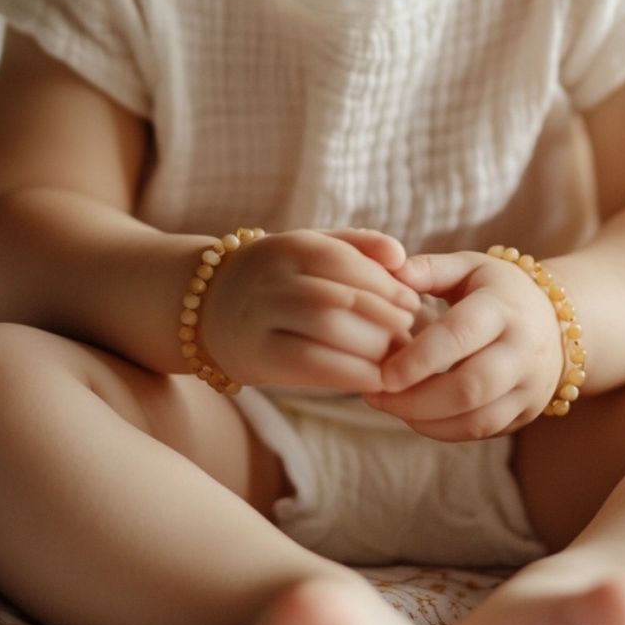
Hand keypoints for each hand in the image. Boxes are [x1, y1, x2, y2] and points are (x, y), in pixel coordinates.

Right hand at [200, 229, 420, 391]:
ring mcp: (258, 318)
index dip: (387, 285)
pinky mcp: (256, 357)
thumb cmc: (279, 279)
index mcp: (289, 245)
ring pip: (326, 328)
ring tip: (395, 355)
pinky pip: (310, 364)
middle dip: (384, 317)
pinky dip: (350, 372)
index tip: (414, 303)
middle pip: (339, 296)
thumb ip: (358, 247)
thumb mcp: (310, 250)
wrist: (209, 310)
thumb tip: (400, 256)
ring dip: (372, 344)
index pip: (346, 262)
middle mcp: (270, 278)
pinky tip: (374, 378)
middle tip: (410, 332)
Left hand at [364, 251, 563, 441]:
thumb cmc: (499, 290)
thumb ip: (429, 269)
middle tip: (376, 394)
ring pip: (476, 419)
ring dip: (424, 420)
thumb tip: (391, 270)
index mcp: (502, 308)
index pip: (459, 336)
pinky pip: (482, 432)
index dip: (418, 359)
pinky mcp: (527, 412)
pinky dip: (442, 430)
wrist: (560, 321)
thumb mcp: (470, 267)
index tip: (381, 373)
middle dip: (416, 399)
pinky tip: (414, 415)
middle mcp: (522, 350)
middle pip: (470, 387)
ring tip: (388, 405)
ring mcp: (529, 386)